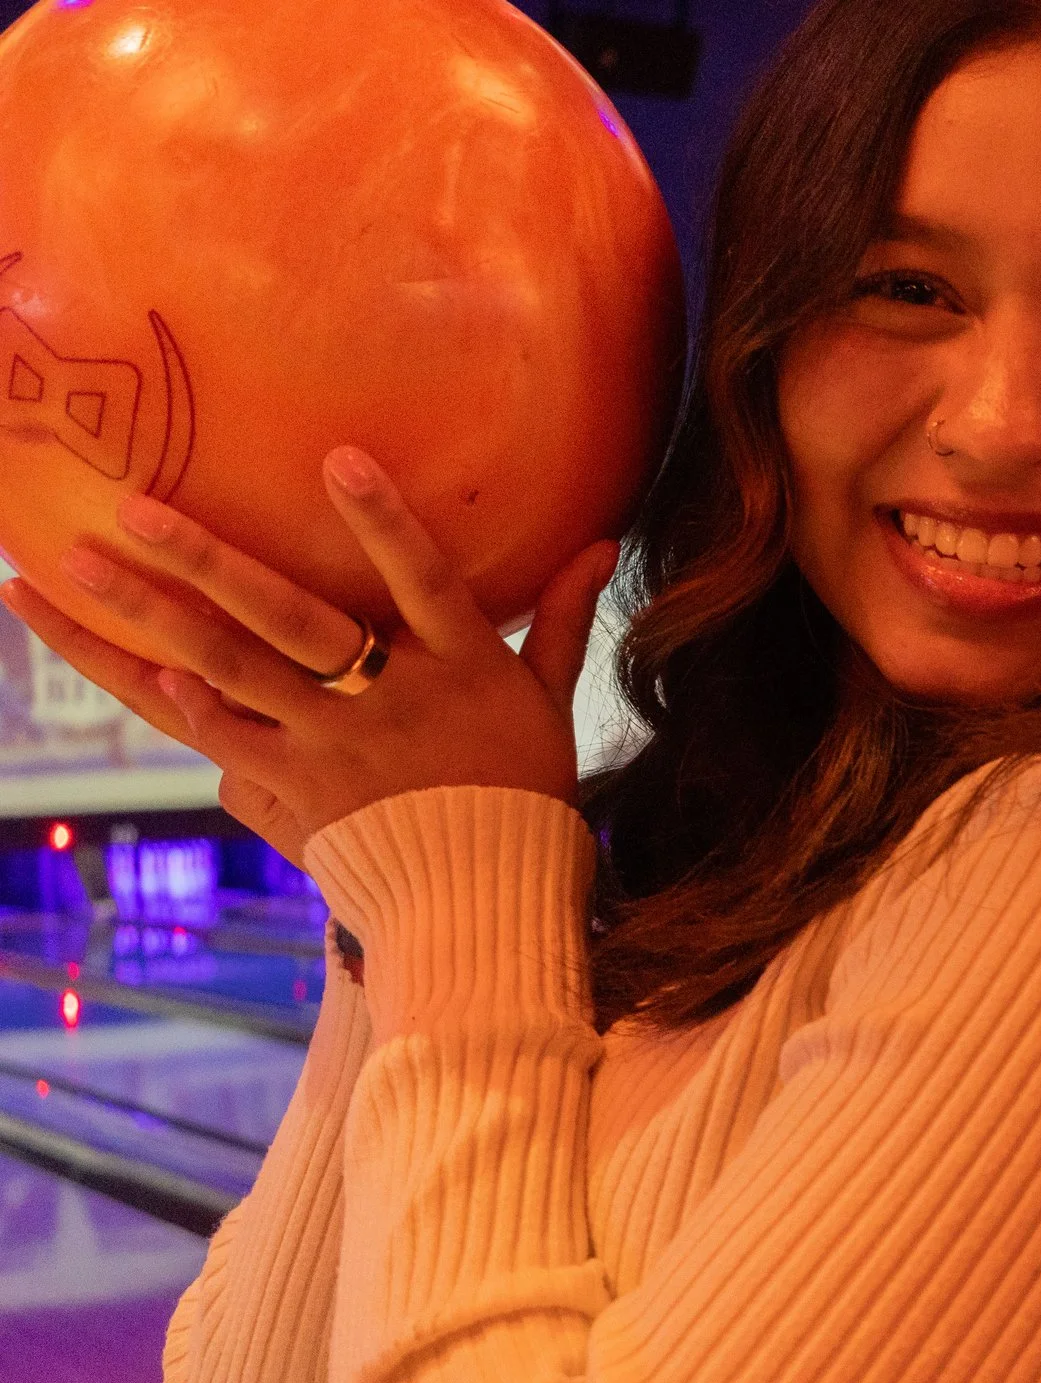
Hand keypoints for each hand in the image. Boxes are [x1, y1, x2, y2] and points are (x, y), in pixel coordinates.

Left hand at [0, 447, 615, 865]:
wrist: (486, 898)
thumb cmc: (522, 788)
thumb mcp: (548, 699)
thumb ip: (562, 617)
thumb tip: (603, 543)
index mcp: (462, 666)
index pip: (423, 580)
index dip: (384, 524)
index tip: (339, 459)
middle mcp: (391, 701)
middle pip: (291, 620)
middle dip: (208, 561)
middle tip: (133, 507)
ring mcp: (335, 747)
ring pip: (231, 671)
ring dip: (148, 618)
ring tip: (71, 569)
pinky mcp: (299, 790)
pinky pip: (230, 740)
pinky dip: (188, 704)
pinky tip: (134, 666)